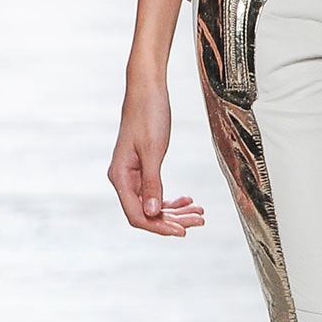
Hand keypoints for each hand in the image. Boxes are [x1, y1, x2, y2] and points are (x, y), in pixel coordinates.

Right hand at [108, 80, 204, 235]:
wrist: (147, 90)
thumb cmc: (149, 115)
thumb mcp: (153, 150)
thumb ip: (152, 183)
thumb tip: (152, 213)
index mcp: (121, 177)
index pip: (138, 215)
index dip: (160, 227)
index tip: (183, 231)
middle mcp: (123, 179)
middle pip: (147, 213)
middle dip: (174, 219)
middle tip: (200, 219)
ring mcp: (132, 174)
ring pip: (153, 204)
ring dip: (176, 210)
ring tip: (199, 212)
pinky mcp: (142, 167)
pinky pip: (155, 191)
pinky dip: (171, 198)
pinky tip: (187, 199)